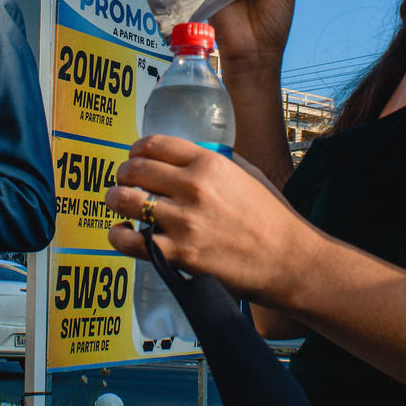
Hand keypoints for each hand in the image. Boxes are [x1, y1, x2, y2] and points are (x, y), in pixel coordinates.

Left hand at [104, 135, 313, 301]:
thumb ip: (216, 162)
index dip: (137, 149)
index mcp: (209, 162)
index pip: (155, 144)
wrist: (289, 261)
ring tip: (117, 202)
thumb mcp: (248, 174)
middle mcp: (193, 187)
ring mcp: (183, 221)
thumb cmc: (273, 219)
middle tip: (123, 181)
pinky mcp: (178, 254)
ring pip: (125, 200)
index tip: (134, 157)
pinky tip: (121, 233)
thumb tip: (188, 158)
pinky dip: (118, 235)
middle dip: (123, 174)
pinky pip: (130, 241)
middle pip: (134, 170)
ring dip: (115, 199)